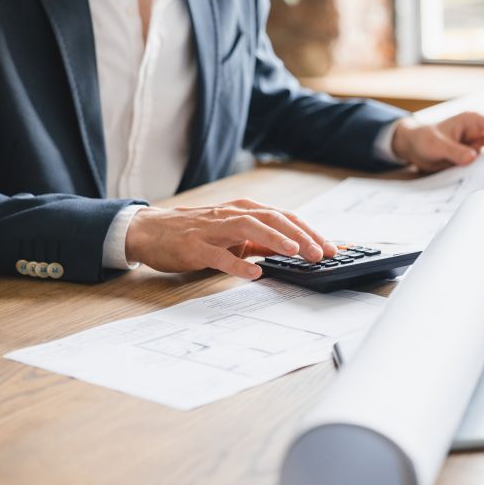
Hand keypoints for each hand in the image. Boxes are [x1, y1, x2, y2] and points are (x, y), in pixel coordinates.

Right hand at [125, 199, 338, 279]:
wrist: (151, 231)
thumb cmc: (198, 233)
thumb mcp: (236, 235)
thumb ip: (264, 241)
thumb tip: (298, 250)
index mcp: (246, 211)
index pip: (285, 218)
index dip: (310, 232)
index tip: (332, 248)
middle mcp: (232, 215)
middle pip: (273, 219)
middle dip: (300, 235)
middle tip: (321, 252)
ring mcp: (213, 229)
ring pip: (249, 228)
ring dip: (275, 239)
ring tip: (295, 252)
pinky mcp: (195, 246)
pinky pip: (218, 255)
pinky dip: (237, 263)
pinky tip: (253, 272)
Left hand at [391, 112, 483, 172]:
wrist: (414, 149)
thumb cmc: (424, 139)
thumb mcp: (436, 145)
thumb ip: (454, 151)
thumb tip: (473, 158)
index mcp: (471, 121)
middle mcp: (477, 133)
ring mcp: (476, 147)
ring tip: (482, 172)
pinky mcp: (472, 159)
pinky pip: (483, 165)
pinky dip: (482, 170)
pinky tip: (476, 176)